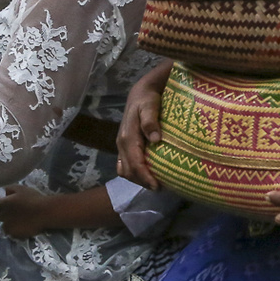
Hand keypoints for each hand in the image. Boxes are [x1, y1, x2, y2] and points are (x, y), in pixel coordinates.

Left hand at [0, 184, 52, 238]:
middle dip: (5, 214)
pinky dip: (16, 231)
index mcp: (3, 204)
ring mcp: (8, 226)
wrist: (45, 212)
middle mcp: (3, 216)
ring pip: (5, 226)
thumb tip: (5, 193)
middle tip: (16, 212)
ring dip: (10, 224)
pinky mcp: (15, 234)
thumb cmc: (33, 198)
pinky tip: (24, 227)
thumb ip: (9, 189)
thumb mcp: (21, 188)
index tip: (7, 205)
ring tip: (20, 222)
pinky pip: (12, 233)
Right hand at [116, 59, 173, 187]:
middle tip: (158, 188)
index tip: (157, 186)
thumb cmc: (148, 99)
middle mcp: (121, 143)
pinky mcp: (123, 146)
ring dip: (137, 179)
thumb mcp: (150, 106)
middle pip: (128, 170)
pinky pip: (124, 165)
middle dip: (142, 181)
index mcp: (128, 137)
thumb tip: (155, 139)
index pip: (135, 163)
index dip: (145, 177)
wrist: (140, 92)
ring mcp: (121, 145)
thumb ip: (151, 122)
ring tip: (153, 183)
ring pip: (124, 170)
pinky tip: (146, 174)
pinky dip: (133, 173)